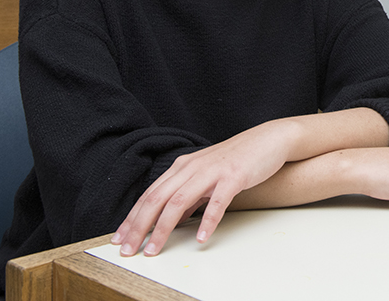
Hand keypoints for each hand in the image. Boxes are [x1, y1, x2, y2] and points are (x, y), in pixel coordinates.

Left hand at [111, 122, 293, 256]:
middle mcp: (192, 167)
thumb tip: (174, 218)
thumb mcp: (206, 176)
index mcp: (183, 167)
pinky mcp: (233, 176)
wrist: (267, 139)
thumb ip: (190, 195)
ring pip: (179, 201)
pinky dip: (207, 220)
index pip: (150, 194)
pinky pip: (217, 201)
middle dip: (139, 226)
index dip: (132, 218)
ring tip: (155, 249)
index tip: (120, 239)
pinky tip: (201, 238)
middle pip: (157, 198)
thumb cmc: (237, 159)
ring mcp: (212, 171)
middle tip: (129, 250)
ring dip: (163, 228)